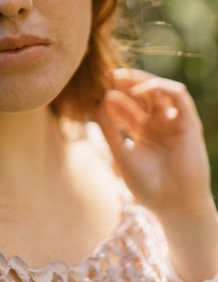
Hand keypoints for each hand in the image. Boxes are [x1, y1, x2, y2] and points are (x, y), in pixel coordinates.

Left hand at [93, 67, 217, 281]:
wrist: (174, 206)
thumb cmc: (147, 186)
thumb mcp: (121, 154)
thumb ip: (109, 130)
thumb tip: (94, 103)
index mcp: (142, 130)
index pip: (124, 105)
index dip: (110, 94)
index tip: (92, 87)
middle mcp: (158, 123)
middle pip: (140, 94)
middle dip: (123, 82)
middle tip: (104, 74)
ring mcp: (173, 121)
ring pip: (158, 89)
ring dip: (139, 80)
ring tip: (119, 78)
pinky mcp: (189, 122)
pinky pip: (179, 95)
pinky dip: (161, 87)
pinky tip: (142, 88)